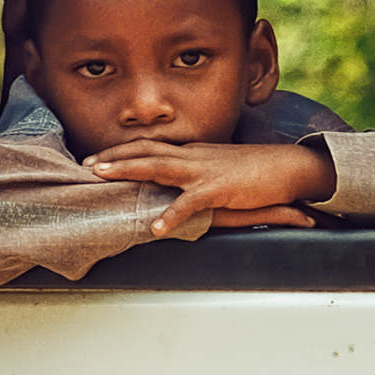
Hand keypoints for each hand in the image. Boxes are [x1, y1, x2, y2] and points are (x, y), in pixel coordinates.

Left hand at [85, 140, 335, 235]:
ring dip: (129, 170)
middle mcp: (194, 156)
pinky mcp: (219, 189)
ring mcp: (205, 171)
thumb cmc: (258, 171)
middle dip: (114, 157)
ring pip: (159, 166)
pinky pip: (190, 203)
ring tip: (103, 179)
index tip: (98, 158)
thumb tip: (179, 187)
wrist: (289, 166)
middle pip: (146, 151)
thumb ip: (198, 175)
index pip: (152, 146)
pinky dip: (171, 215)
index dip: (123, 151)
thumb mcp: (221, 169)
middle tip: (86, 165)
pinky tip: (156, 228)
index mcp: (194, 152)